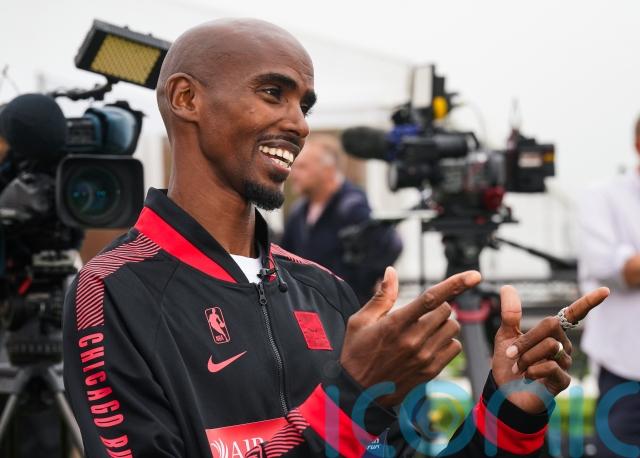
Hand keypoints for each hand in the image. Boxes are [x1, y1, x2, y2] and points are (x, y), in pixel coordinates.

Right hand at [340, 267, 480, 406]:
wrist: (359, 392)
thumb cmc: (357, 352)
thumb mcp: (360, 321)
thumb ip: (381, 296)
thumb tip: (391, 271)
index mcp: (395, 324)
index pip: (430, 298)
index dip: (455, 284)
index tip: (474, 275)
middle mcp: (412, 340)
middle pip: (446, 311)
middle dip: (438, 306)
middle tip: (422, 313)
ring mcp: (424, 357)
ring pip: (453, 328)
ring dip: (444, 323)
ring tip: (425, 329)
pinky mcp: (430, 371)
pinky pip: (455, 347)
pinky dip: (448, 341)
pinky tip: (431, 343)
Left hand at [492, 285, 609, 412]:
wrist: (504, 392)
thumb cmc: (508, 363)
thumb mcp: (505, 335)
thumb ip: (510, 314)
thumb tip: (508, 287)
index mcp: (551, 333)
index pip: (574, 314)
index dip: (589, 302)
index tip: (605, 290)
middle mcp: (563, 345)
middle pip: (551, 325)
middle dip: (527, 337)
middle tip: (512, 353)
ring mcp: (565, 362)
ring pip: (549, 346)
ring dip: (526, 356)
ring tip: (519, 368)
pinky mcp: (563, 380)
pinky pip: (550, 366)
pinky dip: (532, 369)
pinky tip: (527, 377)